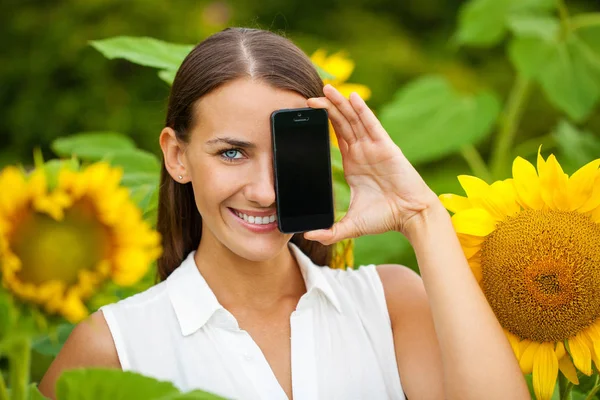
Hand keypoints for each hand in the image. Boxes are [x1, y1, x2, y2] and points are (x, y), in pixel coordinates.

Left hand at [303, 84, 440, 244]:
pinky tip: (352, 98)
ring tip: (327, 89)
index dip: (322, 123)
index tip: (305, 114)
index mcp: (353, 163)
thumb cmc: (385, 218)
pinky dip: (362, 110)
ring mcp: (374, 147)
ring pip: (354, 120)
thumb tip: (308, 235)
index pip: (335, 136)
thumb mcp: (352, 224)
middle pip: (341, 123)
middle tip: (308, 98)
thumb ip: (331, 230)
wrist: (411, 217)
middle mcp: (362, 151)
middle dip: (327, 109)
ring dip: (340, 104)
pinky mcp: (386, 147)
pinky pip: (372, 125)